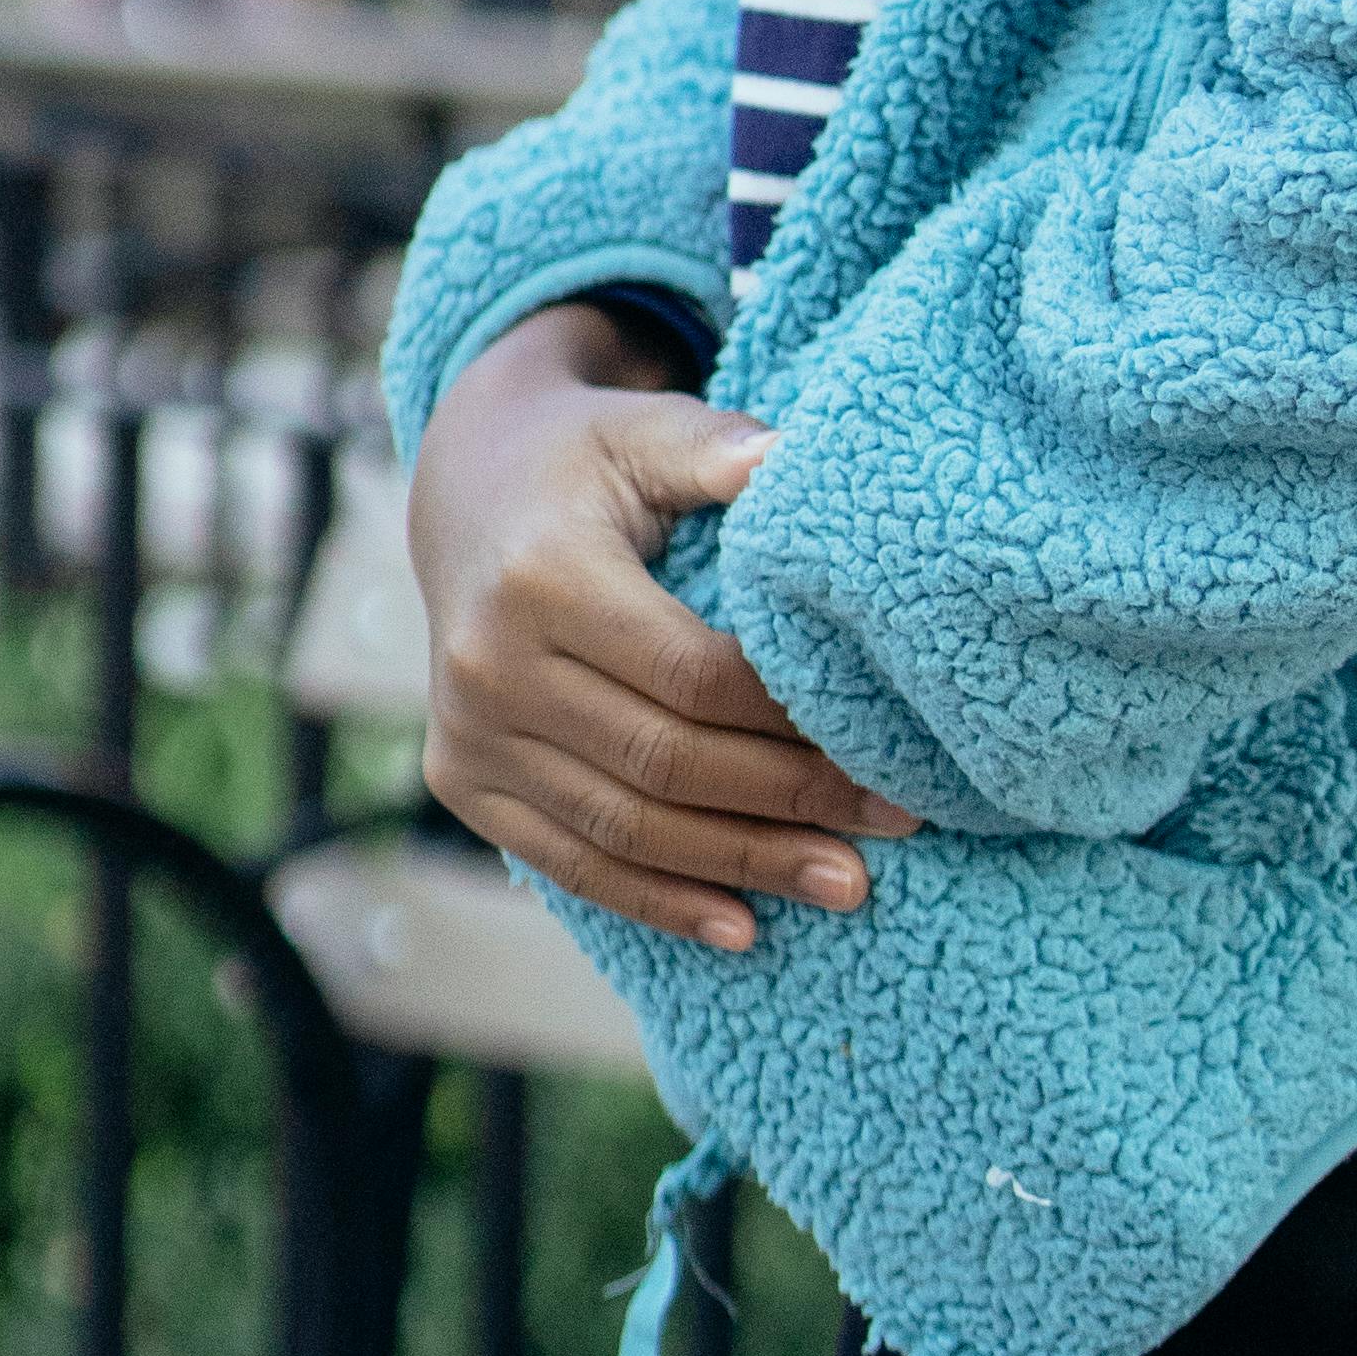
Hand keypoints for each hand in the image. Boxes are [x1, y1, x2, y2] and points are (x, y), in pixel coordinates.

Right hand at [406, 303, 918, 955]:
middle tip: (894, 827)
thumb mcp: (644, 430)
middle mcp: (490, 667)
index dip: (789, 717)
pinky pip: (568, 861)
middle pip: (662, 762)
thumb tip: (794, 461)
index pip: (690, 674)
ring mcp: (468, 737)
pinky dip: (656, 900)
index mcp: (541, 578)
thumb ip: (719, 446)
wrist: (466, 495)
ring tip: (847, 884)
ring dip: (740, 866)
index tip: (884, 740)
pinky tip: (742, 925)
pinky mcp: (462, 783)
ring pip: (622, 828)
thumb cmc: (587, 459)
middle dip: (787, 803)